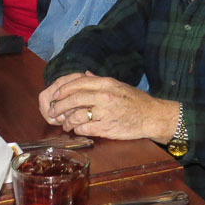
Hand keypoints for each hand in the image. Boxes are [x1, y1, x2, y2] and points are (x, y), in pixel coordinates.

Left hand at [41, 71, 177, 142]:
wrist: (151, 116)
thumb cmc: (136, 100)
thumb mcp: (118, 85)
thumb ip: (100, 80)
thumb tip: (85, 74)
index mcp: (106, 83)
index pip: (78, 83)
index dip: (63, 89)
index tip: (55, 95)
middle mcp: (104, 96)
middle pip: (74, 99)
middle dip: (59, 106)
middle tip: (52, 111)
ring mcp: (105, 113)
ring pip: (77, 116)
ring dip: (67, 121)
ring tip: (65, 124)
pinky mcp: (106, 128)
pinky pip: (85, 129)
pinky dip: (77, 129)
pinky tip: (77, 130)